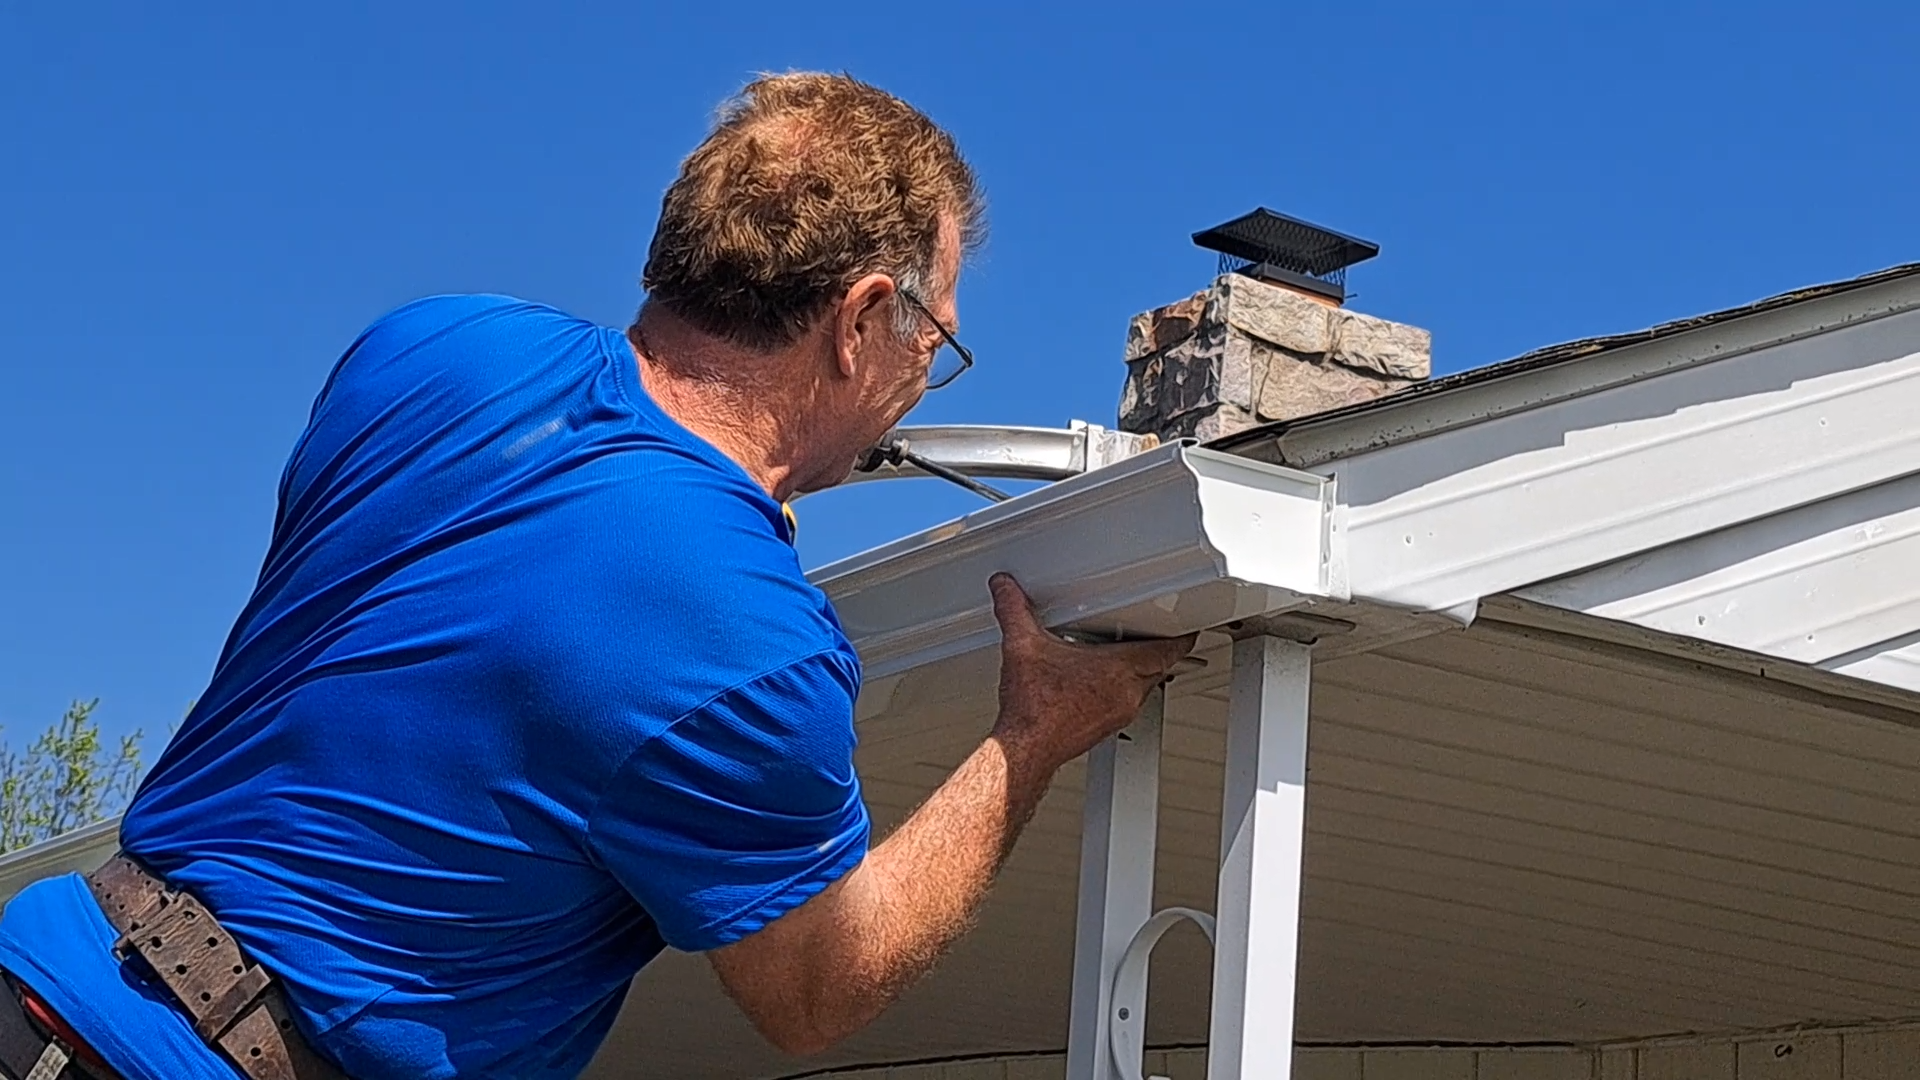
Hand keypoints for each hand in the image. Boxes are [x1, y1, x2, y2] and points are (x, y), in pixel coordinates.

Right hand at [987, 573, 1197, 774]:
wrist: (1026, 749)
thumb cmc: (1032, 708)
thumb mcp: (1022, 647)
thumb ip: (1014, 610)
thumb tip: (1005, 588)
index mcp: (1116, 670)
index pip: (1167, 651)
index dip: (1180, 638)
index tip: (1187, 629)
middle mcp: (1125, 694)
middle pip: (1159, 669)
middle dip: (1161, 652)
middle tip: (1160, 637)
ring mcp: (1118, 714)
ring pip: (1145, 688)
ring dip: (1142, 673)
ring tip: (1129, 657)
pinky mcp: (1105, 729)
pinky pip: (1127, 705)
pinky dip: (1123, 691)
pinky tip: (1100, 685)